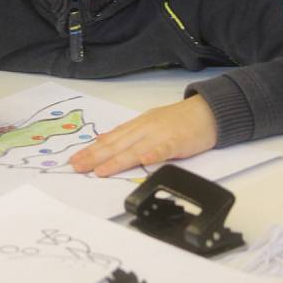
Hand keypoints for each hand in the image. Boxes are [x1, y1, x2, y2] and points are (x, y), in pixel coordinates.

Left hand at [70, 95, 216, 176]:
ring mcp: (161, 134)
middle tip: (77, 167)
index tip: (74, 160)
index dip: (91, 150)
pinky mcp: (178, 141)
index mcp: (137, 125)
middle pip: (116, 144)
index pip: (110, 139)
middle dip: (95, 157)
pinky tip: (144, 162)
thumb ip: (127, 133)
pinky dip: (153, 155)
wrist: (208, 111)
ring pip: (135, 148)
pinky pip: (164, 149)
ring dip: (116, 160)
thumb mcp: (148, 122)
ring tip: (100, 171)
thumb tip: (103, 140)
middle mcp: (145, 128)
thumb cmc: (179, 120)